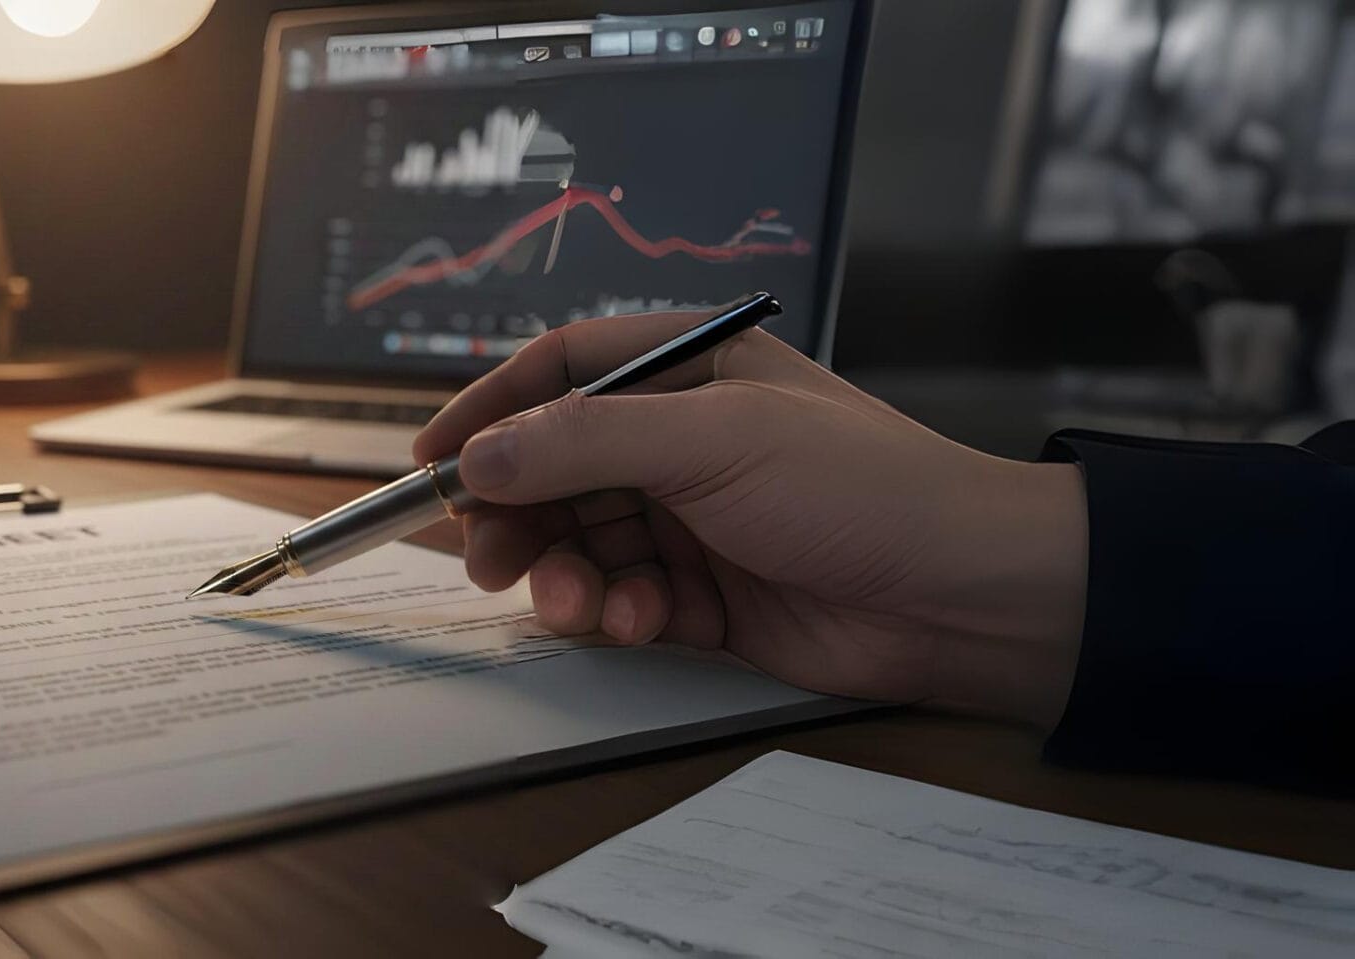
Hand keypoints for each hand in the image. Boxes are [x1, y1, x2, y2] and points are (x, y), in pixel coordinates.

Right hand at [414, 310, 1089, 727]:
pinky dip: (618, 616)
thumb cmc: (863, 488)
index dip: (488, 410)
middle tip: (489, 559)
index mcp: (690, 369)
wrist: (967, 598)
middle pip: (554, 468)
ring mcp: (695, 520)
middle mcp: (684, 440)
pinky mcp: (707, 597)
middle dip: (516, 515)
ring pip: (581, 543)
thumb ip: (584, 444)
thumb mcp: (713, 442)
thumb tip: (480, 454)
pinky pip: (623, 602)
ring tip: (578, 603)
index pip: (558, 370)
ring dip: (565, 576)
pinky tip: (644, 624)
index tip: (431, 460)